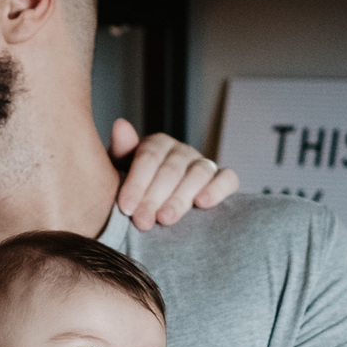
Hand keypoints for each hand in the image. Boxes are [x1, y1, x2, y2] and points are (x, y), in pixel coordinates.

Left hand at [110, 119, 238, 230]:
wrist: (153, 209)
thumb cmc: (133, 192)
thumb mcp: (119, 174)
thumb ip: (121, 152)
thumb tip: (120, 125)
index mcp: (156, 144)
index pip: (149, 157)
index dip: (137, 182)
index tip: (126, 207)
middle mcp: (182, 151)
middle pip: (171, 169)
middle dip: (154, 197)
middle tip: (142, 221)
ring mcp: (203, 164)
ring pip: (198, 173)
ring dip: (181, 197)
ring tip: (165, 218)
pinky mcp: (222, 179)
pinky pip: (227, 179)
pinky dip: (217, 189)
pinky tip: (203, 203)